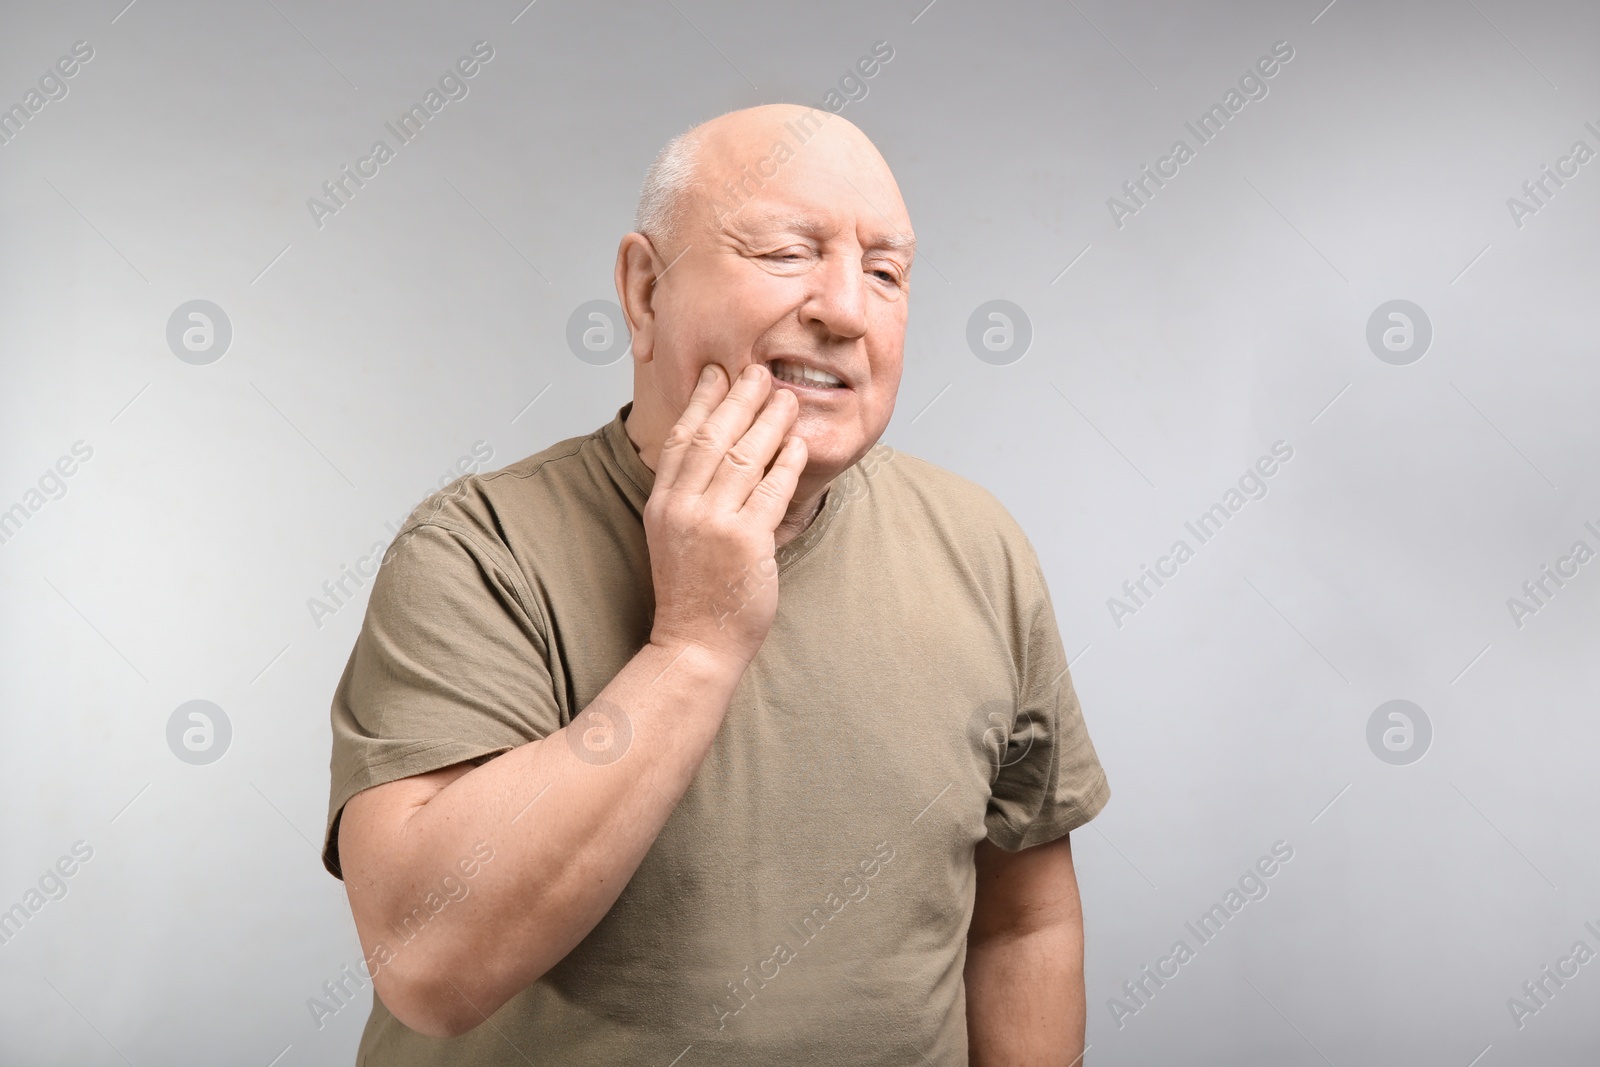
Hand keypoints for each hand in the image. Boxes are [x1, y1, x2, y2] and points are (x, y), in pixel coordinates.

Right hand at [643, 363, 806, 666]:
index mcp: (663, 504)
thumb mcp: (674, 537)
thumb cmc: (692, 593)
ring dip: (769, 423)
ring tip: (787, 399)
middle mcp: (683, 509)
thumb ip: (690, 498)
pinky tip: (798, 445)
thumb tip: (715, 457)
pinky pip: (771, 491)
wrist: (695, 643)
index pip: (681, 439)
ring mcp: (714, 524)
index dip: (701, 402)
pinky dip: (787, 464)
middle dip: (739, 399)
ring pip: (746, 458)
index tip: (717, 373)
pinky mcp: (746, 542)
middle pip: (714, 439)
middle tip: (759, 372)